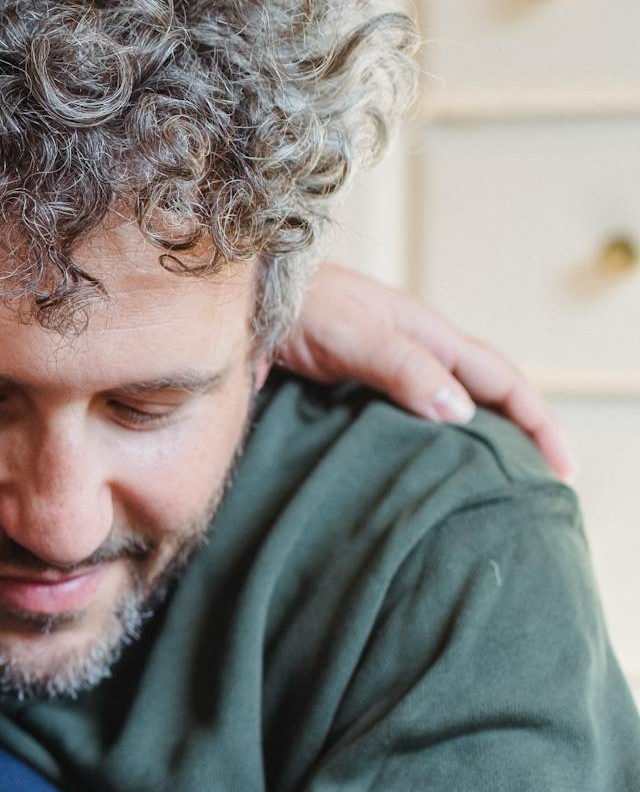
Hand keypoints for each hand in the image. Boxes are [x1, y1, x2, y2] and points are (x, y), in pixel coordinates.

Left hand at [278, 262, 572, 479]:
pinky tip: (408, 481)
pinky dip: (413, 452)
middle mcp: (408, 353)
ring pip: (437, 415)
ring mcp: (376, 374)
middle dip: (512, 439)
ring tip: (477, 496)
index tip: (559, 469)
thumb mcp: (350, 332)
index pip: (500, 379)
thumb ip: (401, 366)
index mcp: (424, 334)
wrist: (232, 296)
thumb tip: (461, 413)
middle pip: (477, 398)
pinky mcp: (341, 393)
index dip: (537, 421)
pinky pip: (393, 425)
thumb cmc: (286, 303)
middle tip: (530, 493)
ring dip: (462, 450)